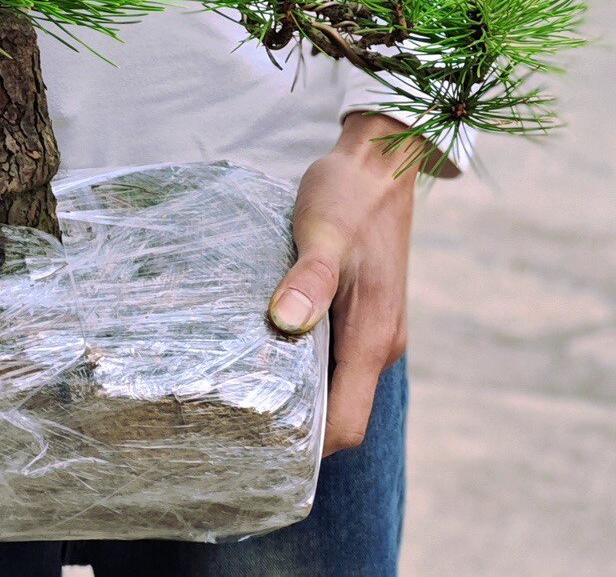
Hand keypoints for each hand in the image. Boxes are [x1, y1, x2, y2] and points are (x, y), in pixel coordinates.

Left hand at [269, 112, 421, 455]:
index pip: (347, 424)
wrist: (380, 162)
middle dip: (298, 431)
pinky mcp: (363, 312)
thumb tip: (285, 324)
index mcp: (373, 337)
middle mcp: (379, 343)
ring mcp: (373, 329)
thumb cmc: (349, 195)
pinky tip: (265, 350)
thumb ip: (309, 279)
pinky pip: (335, 358)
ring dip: (300, 397)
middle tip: (236, 430)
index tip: (261, 452)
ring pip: (338, 386)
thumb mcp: (322, 232)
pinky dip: (305, 366)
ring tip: (242, 395)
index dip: (309, 448)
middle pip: (342, 414)